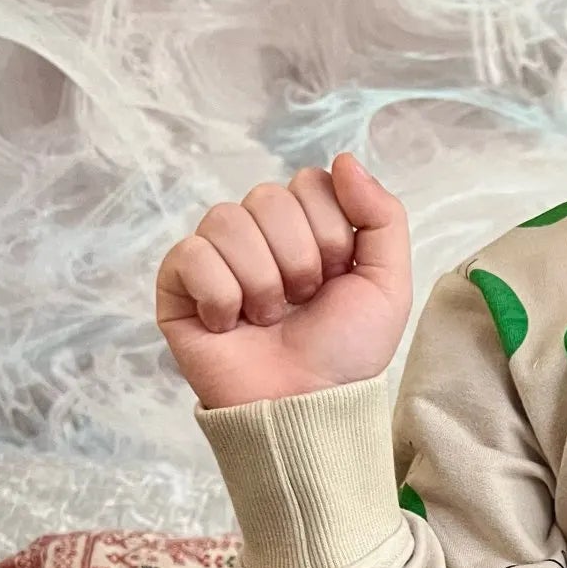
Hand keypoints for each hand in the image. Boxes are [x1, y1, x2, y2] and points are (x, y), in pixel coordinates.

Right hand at [155, 153, 411, 410]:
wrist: (308, 408)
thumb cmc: (346, 355)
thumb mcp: (387, 284)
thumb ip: (382, 216)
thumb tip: (343, 159)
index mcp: (305, 230)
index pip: (309, 183)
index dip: (329, 234)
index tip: (335, 279)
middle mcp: (258, 237)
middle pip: (268, 198)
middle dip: (297, 260)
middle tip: (300, 305)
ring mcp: (216, 259)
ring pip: (228, 221)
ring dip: (261, 282)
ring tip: (268, 320)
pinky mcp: (178, 286)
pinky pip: (191, 254)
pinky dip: (220, 296)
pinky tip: (231, 325)